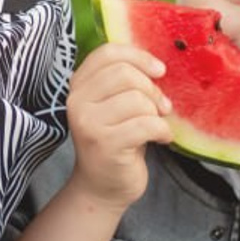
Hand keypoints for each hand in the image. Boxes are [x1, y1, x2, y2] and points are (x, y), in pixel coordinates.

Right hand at [65, 43, 171, 212]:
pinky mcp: (105, 144)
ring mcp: (88, 123)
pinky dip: (162, 131)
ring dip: (156, 113)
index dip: (138, 56)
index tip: (158, 71)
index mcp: (78, 85)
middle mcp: (77, 101)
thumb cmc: (116, 140)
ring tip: (155, 126)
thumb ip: (124, 81)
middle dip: (152, 89)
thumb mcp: (114, 104)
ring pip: (137, 100)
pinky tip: (161, 139)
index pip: (108, 53)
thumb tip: (156, 66)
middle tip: (160, 107)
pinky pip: (146, 124)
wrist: (102, 187)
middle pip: (125, 74)